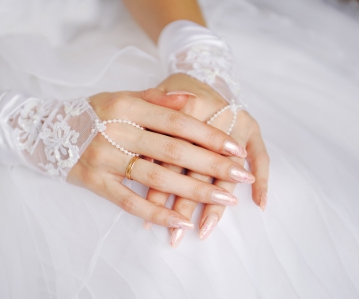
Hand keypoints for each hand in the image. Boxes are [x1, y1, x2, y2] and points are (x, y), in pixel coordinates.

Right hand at [67, 88, 252, 229]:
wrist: (46, 130)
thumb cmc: (93, 112)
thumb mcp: (121, 97)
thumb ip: (156, 100)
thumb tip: (192, 102)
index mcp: (126, 105)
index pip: (177, 122)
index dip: (208, 136)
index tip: (236, 148)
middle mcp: (116, 131)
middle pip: (172, 151)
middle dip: (211, 166)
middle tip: (241, 177)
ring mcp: (104, 158)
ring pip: (156, 179)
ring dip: (193, 191)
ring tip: (223, 200)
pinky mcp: (94, 182)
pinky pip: (128, 201)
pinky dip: (155, 212)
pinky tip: (180, 221)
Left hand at [145, 74, 269, 246]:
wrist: (204, 69)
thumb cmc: (175, 90)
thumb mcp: (158, 98)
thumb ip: (147, 128)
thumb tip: (134, 154)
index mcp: (187, 109)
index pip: (171, 157)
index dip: (160, 187)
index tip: (149, 214)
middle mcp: (215, 117)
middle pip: (197, 169)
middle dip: (185, 206)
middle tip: (175, 237)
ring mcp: (237, 123)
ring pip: (226, 171)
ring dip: (217, 205)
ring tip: (204, 232)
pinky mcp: (253, 127)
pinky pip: (262, 155)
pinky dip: (264, 180)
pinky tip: (260, 204)